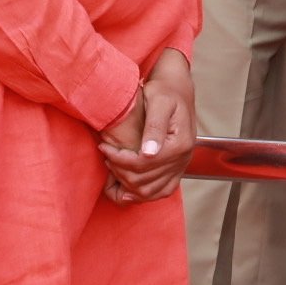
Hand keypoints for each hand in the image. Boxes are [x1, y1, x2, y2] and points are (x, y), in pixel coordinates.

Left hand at [99, 50, 195, 203]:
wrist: (177, 90)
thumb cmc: (164, 92)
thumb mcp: (159, 102)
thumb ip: (154, 127)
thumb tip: (149, 153)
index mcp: (179, 144)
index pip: (142, 164)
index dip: (118, 159)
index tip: (103, 146)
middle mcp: (183, 159)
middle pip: (143, 180)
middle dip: (118, 171)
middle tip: (106, 154)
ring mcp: (181, 166)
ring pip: (149, 192)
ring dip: (126, 185)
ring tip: (113, 167)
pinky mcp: (177, 169)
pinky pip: (161, 192)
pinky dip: (142, 194)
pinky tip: (127, 187)